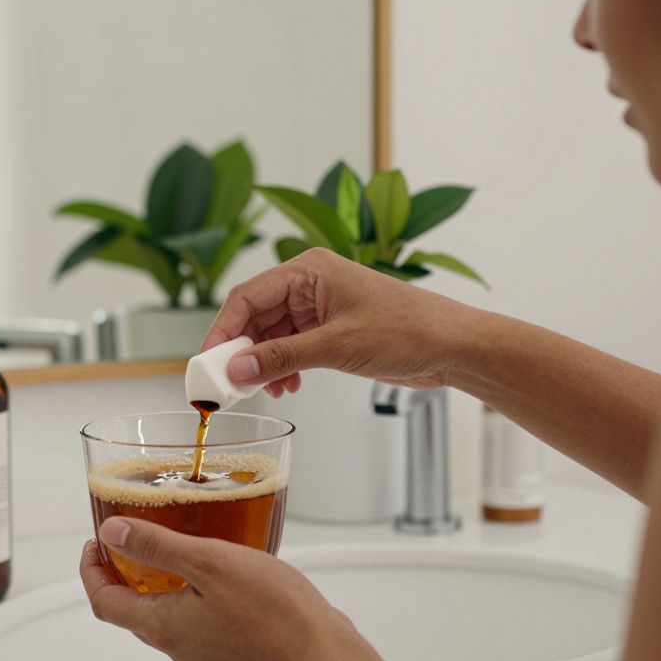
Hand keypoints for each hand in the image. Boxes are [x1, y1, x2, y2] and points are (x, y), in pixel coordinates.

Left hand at [80, 516, 348, 660]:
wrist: (321, 651)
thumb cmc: (272, 610)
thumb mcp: (206, 561)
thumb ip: (156, 545)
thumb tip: (113, 534)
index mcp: (162, 626)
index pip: (104, 602)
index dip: (91, 570)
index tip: (94, 543)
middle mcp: (178, 644)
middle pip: (130, 609)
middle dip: (121, 572)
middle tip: (125, 539)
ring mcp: (203, 650)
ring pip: (162, 614)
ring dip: (153, 581)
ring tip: (167, 546)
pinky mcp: (228, 648)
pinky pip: (193, 619)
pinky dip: (185, 593)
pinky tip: (211, 571)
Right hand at [200, 248, 485, 397]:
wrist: (453, 346)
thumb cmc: (406, 331)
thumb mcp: (336, 347)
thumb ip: (281, 358)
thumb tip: (236, 371)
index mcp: (308, 270)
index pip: (247, 297)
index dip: (222, 330)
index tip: (206, 363)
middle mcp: (310, 283)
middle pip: (255, 315)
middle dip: (240, 350)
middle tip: (225, 384)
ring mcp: (321, 307)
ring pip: (272, 334)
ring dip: (262, 363)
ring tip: (259, 390)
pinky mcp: (332, 329)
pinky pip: (291, 346)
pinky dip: (282, 367)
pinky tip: (286, 386)